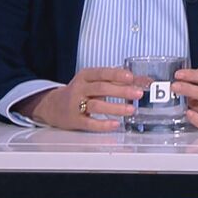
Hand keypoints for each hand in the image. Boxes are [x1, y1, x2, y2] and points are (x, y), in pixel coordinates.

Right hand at [13, 67, 142, 131]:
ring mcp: (75, 105)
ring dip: (115, 108)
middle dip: (121, 91)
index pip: (102, 73)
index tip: (131, 77)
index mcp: (86, 76)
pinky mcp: (74, 120)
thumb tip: (145, 81)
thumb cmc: (81, 91)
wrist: (52, 106)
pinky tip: (115, 124)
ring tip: (131, 110)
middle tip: (138, 94)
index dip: (116, 75)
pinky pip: (89, 123)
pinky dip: (102, 124)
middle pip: (101, 88)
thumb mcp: (96, 81)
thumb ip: (118, 80)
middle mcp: (79, 88)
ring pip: (96, 105)